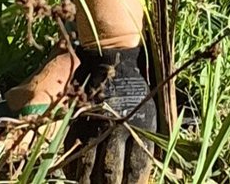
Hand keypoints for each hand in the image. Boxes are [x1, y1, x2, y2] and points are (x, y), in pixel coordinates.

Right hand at [68, 47, 157, 183]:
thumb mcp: (150, 112)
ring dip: (90, 183)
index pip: (137, 167)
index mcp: (138, 128)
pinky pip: (74, 151)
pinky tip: (75, 178)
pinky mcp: (79, 123)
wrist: (114, 59)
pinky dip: (73, 169)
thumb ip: (148, 139)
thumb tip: (155, 166)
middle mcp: (116, 131)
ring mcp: (94, 128)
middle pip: (112, 171)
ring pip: (90, 166)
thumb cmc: (137, 87)